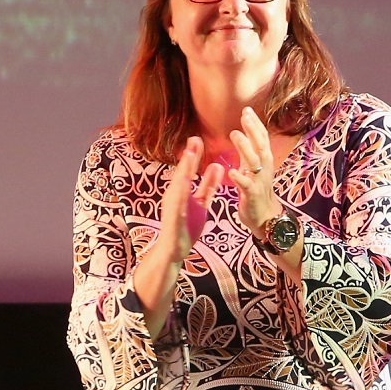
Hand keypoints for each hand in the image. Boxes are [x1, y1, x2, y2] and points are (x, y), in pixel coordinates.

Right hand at [156, 136, 223, 261]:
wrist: (174, 251)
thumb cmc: (186, 225)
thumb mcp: (201, 202)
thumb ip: (208, 185)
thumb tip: (217, 166)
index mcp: (182, 192)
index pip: (189, 171)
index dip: (193, 155)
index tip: (198, 138)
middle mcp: (175, 196)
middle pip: (182, 173)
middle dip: (188, 157)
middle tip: (195, 138)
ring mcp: (173, 207)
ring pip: (179, 186)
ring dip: (183, 171)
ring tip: (189, 154)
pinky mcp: (174, 219)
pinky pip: (179, 205)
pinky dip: (182, 193)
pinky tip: (185, 184)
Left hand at [226, 106, 283, 237]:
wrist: (266, 219)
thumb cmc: (257, 194)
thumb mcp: (253, 171)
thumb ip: (248, 155)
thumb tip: (242, 136)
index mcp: (264, 163)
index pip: (262, 140)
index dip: (256, 125)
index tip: (247, 110)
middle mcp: (265, 170)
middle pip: (262, 146)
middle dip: (254, 130)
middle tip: (245, 115)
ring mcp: (259, 182)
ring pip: (255, 162)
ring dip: (246, 147)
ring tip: (235, 134)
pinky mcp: (252, 196)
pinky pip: (246, 186)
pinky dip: (240, 178)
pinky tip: (232, 172)